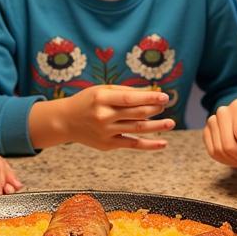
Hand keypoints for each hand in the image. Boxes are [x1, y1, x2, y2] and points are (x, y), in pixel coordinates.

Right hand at [31, 86, 174, 150]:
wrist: (65, 121)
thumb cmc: (88, 101)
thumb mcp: (102, 90)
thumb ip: (125, 92)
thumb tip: (152, 93)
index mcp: (102, 98)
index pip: (130, 99)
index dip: (149, 97)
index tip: (164, 96)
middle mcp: (104, 116)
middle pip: (136, 113)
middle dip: (154, 109)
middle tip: (165, 105)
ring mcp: (106, 132)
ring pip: (137, 129)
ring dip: (157, 126)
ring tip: (170, 123)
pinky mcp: (107, 145)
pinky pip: (133, 144)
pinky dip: (149, 145)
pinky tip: (163, 143)